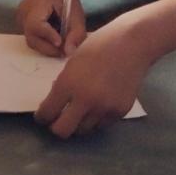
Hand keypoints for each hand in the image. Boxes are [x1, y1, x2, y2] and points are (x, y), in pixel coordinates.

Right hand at [17, 0, 85, 56]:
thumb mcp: (76, 13)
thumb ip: (76, 33)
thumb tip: (69, 52)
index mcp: (37, 3)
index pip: (36, 24)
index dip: (48, 36)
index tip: (60, 43)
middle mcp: (24, 12)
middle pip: (32, 37)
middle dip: (49, 47)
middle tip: (64, 51)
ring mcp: (20, 18)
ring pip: (31, 40)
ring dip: (47, 46)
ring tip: (61, 44)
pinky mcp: (22, 24)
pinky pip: (32, 38)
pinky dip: (44, 42)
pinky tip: (53, 39)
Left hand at [35, 19, 149, 138]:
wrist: (133, 43)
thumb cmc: (100, 45)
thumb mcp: (73, 62)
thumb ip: (64, 84)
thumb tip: (56, 103)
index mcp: (68, 84)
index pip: (47, 113)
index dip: (42, 117)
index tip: (43, 117)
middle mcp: (85, 100)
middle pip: (63, 131)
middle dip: (56, 128)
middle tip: (58, 120)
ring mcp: (104, 108)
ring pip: (83, 130)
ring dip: (78, 123)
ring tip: (81, 110)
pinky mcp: (120, 112)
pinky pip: (102, 124)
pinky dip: (97, 119)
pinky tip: (98, 105)